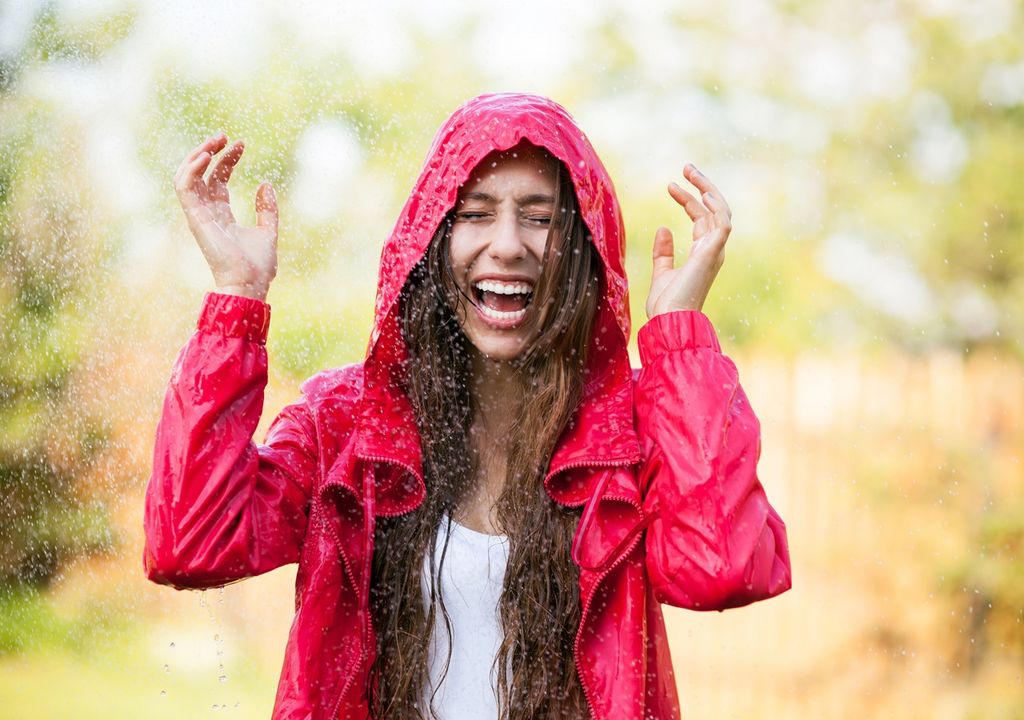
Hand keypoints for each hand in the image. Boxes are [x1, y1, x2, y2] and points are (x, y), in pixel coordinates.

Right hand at [173, 132, 277, 300]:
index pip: (218, 179)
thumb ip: (267, 209)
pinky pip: (183, 187)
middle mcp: (207, 212)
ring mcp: (199, 214)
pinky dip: (191, 168)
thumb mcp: (268, 230)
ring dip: (197, 155)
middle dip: (210, 150)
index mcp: (222, 214)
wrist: (250, 283)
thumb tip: (265, 184)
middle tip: (225, 136)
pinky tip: (207, 155)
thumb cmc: (258, 265)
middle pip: (201, 173)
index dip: (227, 159)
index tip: (241, 144)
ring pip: (186, 176)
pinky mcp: (194, 217)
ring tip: (215, 141)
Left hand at [645, 163, 731, 317]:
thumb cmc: (667, 305)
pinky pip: (723, 224)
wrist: (670, 321)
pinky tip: (703, 192)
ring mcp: (715, 251)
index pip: (701, 219)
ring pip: (720, 211)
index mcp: (702, 254)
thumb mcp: (661, 273)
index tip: (671, 185)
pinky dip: (716, 207)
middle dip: (701, 187)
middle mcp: (712, 250)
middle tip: (686, 167)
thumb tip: (663, 229)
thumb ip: (664, 252)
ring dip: (707, 189)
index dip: (688, 200)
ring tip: (690, 171)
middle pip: (713, 210)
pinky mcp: (713, 253)